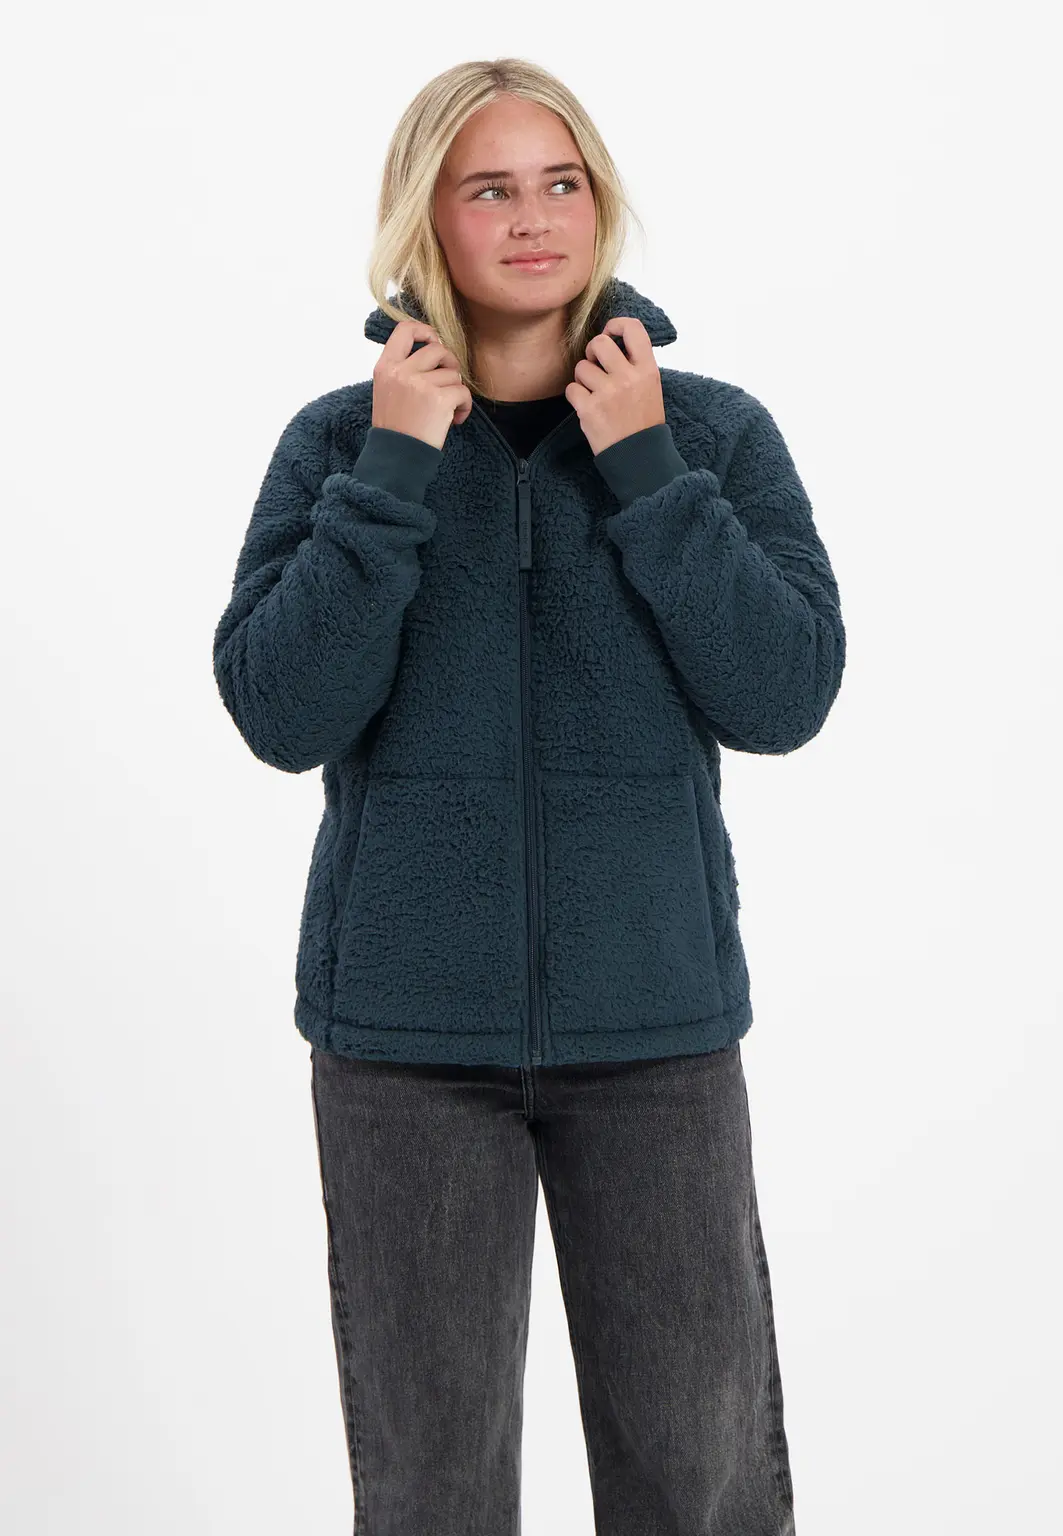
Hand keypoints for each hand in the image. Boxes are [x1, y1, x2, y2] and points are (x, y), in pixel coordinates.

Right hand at [372, 319, 472, 449]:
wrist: (397, 457)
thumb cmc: (395, 428)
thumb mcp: (386, 390)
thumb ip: (402, 368)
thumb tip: (432, 347)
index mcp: (385, 367)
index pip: (404, 330)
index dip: (425, 331)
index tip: (434, 342)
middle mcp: (401, 372)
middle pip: (437, 349)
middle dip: (449, 364)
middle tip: (448, 384)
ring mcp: (420, 384)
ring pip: (453, 373)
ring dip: (456, 391)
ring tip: (447, 410)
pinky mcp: (439, 399)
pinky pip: (463, 392)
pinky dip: (464, 406)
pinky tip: (455, 420)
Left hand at [565, 316, 664, 455]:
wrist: (639, 456)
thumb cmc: (643, 420)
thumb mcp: (651, 386)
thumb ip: (634, 363)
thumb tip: (611, 340)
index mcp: (647, 369)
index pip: (633, 328)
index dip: (617, 325)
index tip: (610, 333)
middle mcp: (628, 378)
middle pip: (599, 342)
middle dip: (592, 351)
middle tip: (595, 364)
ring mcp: (608, 393)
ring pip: (581, 367)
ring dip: (583, 379)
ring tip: (595, 393)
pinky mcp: (590, 409)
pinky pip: (571, 389)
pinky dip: (576, 397)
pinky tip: (588, 407)